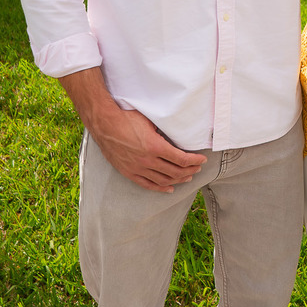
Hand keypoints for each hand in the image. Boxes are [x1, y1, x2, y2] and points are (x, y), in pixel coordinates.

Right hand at [91, 108, 205, 192]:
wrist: (104, 123)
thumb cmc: (126, 117)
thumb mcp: (149, 120)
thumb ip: (163, 129)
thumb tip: (177, 132)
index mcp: (155, 146)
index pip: (181, 159)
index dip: (194, 160)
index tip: (202, 159)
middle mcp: (147, 160)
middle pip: (175, 171)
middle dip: (190, 170)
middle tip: (197, 168)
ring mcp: (137, 168)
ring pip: (163, 180)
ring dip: (178, 180)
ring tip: (188, 177)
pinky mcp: (129, 172)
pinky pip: (147, 184)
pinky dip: (160, 188)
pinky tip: (169, 189)